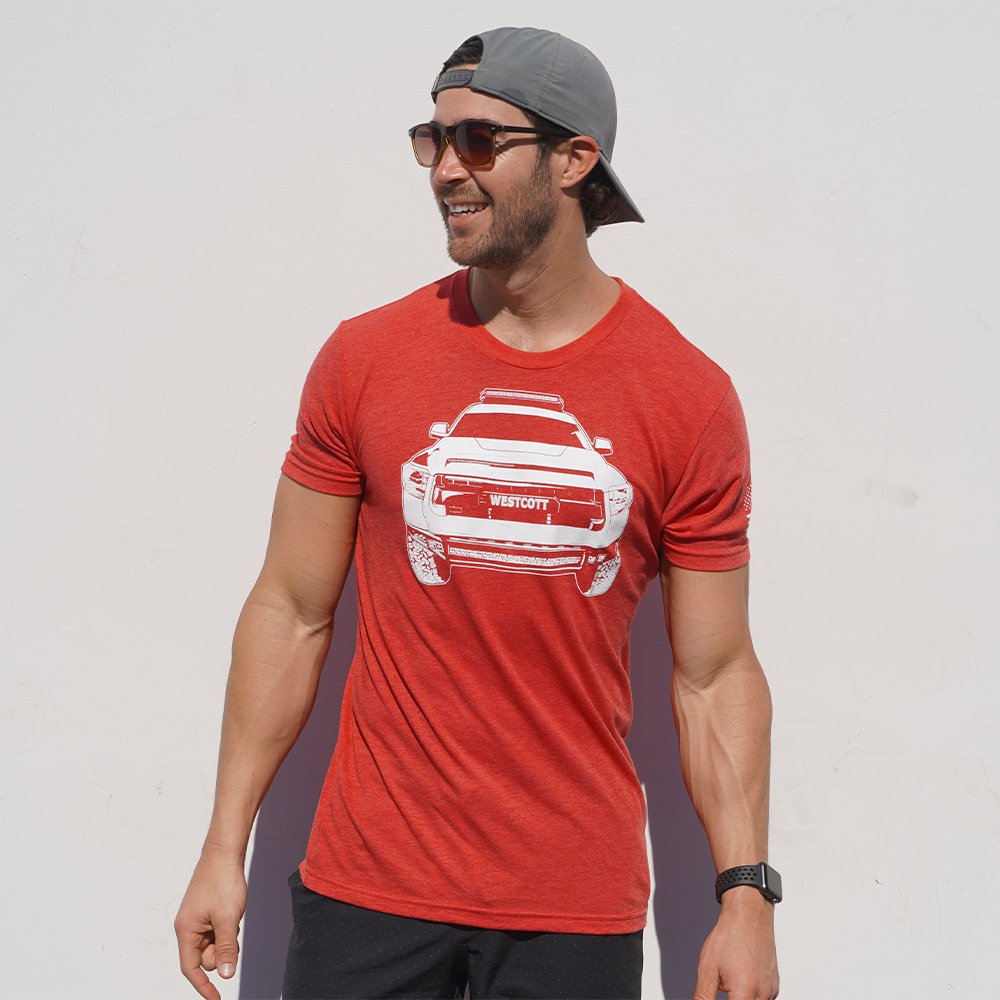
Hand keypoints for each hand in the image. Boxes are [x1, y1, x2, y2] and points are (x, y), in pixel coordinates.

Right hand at [174, 848, 247, 999]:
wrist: (224, 854)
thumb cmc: (222, 881)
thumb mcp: (228, 918)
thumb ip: (227, 948)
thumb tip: (227, 974)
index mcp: (186, 930)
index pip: (191, 968)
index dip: (203, 986)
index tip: (216, 999)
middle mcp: (188, 927)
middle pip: (205, 957)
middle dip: (222, 951)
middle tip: (232, 930)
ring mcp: (198, 920)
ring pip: (214, 944)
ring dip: (226, 938)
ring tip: (232, 915)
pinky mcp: (206, 913)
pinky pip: (218, 932)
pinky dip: (228, 928)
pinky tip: (232, 910)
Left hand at [693, 887, 778, 999]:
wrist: (748, 915)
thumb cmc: (730, 936)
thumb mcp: (707, 968)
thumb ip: (703, 996)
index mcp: (744, 991)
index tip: (719, 992)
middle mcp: (762, 993)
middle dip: (732, 998)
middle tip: (723, 981)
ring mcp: (770, 989)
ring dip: (741, 997)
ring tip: (731, 975)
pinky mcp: (774, 985)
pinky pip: (762, 998)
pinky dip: (751, 994)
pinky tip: (741, 977)